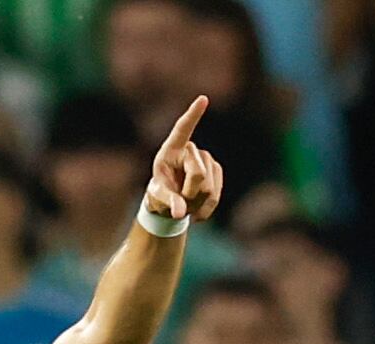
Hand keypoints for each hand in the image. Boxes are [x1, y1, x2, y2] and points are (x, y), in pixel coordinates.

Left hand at [146, 95, 224, 223]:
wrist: (171, 201)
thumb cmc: (159, 193)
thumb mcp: (157, 197)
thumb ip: (167, 203)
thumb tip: (180, 214)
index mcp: (171, 149)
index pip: (183, 129)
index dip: (193, 115)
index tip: (203, 99)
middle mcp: (191, 150)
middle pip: (198, 175)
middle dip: (188, 194)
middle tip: (178, 203)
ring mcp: (206, 159)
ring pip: (208, 188)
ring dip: (195, 204)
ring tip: (184, 205)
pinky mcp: (217, 170)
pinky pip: (216, 195)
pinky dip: (207, 208)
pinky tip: (197, 215)